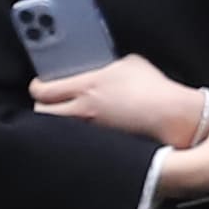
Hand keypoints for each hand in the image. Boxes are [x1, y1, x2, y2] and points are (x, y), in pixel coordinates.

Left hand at [31, 52, 208, 144]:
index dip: (36, 88)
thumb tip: (96, 65)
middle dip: (41, 106)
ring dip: (55, 122)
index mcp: (86, 88)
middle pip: (41, 113)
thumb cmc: (153, 88)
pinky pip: (75, 139)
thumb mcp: (127, 64)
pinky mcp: (100, 144)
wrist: (172, 117)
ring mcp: (90, 130)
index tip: (39, 85)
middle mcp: (82, 111)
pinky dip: (73, 134)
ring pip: (56, 129)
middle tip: (47, 101)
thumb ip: (104, 65)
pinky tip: (81, 128)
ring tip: (62, 115)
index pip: (43, 91)